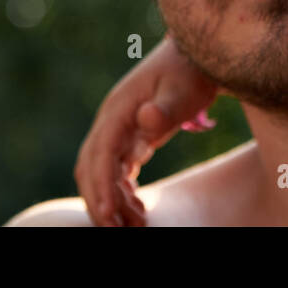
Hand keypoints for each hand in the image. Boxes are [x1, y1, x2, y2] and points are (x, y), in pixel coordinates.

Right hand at [75, 35, 222, 225]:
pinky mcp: (129, 137)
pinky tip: (137, 209)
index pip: (101, 154)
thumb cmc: (191, 71)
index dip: (101, 186)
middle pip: (91, 167)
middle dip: (99, 201)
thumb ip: (165, 108)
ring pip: (101, 173)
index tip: (110, 215)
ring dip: (111, 201)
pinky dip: (121, 192)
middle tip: (116, 231)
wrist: (197, 55)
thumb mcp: (184, 89)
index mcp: (119, 109)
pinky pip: (116, 171)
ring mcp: (118, 129)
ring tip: (135, 226)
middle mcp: (112, 120)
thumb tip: (144, 119)